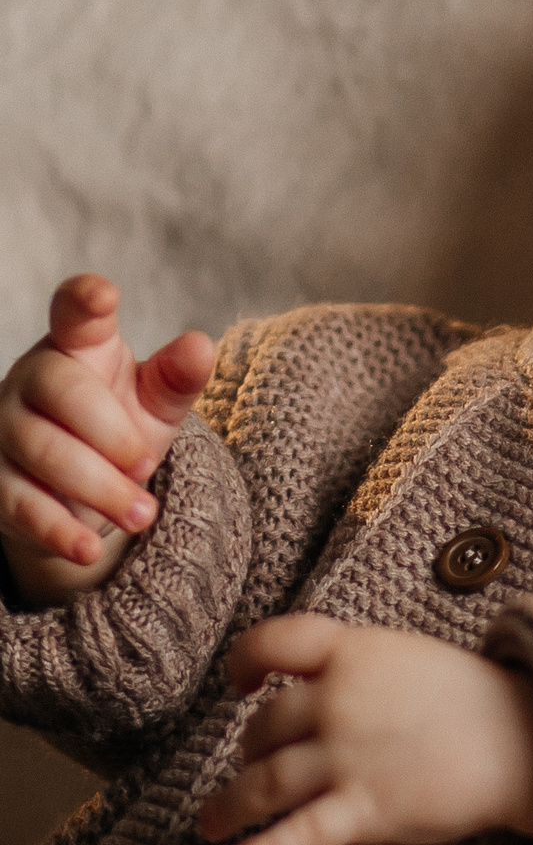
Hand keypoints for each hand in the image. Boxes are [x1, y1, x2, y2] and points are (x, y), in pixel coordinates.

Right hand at [0, 273, 215, 598]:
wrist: (80, 491)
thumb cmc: (118, 426)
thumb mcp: (154, 402)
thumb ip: (177, 377)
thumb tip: (201, 347)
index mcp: (78, 345)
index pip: (74, 312)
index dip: (85, 301)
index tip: (104, 297)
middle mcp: (34, 378)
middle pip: (63, 391)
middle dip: (111, 433)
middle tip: (148, 465)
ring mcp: (7, 428)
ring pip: (44, 451)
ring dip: (99, 488)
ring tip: (144, 515)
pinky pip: (22, 504)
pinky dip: (60, 529)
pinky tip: (90, 548)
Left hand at [197, 616, 532, 844]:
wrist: (527, 739)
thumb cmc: (470, 699)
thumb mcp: (405, 658)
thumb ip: (353, 670)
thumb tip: (305, 696)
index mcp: (354, 652)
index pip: (276, 641)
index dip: (245, 659)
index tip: (240, 683)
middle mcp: (342, 700)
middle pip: (266, 725)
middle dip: (253, 748)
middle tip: (256, 765)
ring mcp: (350, 756)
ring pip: (265, 782)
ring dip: (231, 805)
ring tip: (212, 823)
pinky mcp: (366, 809)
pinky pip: (299, 836)